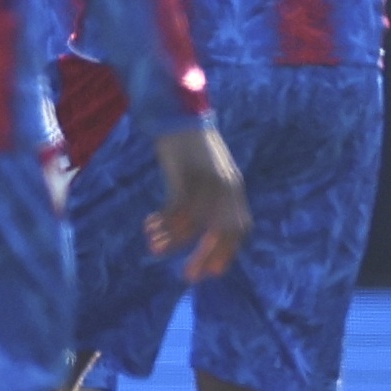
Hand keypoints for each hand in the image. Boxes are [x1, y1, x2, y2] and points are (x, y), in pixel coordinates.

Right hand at [145, 123, 249, 282]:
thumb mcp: (209, 172)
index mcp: (234, 186)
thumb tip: (200, 226)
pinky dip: (164, 222)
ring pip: (196, 222)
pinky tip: (150, 226)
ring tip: (154, 248)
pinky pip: (177, 208)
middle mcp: (226, 186)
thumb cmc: (190, 147)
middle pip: (223, 230)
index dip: (228, 251)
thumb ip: (212, 196)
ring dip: (174, 240)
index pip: (240, 226)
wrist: (180, 114)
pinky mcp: (186, 174)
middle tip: (189, 276)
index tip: (213, 272)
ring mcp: (207, 180)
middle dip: (206, 255)